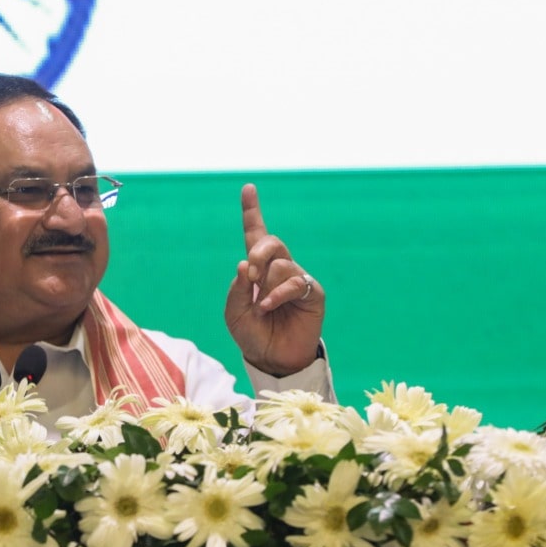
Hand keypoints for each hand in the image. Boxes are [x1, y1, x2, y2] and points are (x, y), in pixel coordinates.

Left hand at [223, 183, 324, 375]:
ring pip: (281, 264)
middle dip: (259, 252)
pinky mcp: (312, 293)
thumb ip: (236, 288)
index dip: (252, 211)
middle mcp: (278, 269)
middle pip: (271, 242)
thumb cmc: (251, 334)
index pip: (256, 235)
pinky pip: (294, 282)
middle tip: (250, 273)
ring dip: (266, 284)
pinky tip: (269, 306)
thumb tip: (245, 262)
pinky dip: (277, 294)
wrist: (271, 358)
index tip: (248, 188)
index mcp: (256, 269)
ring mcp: (296, 279)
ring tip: (262, 305)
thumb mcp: (234, 312)